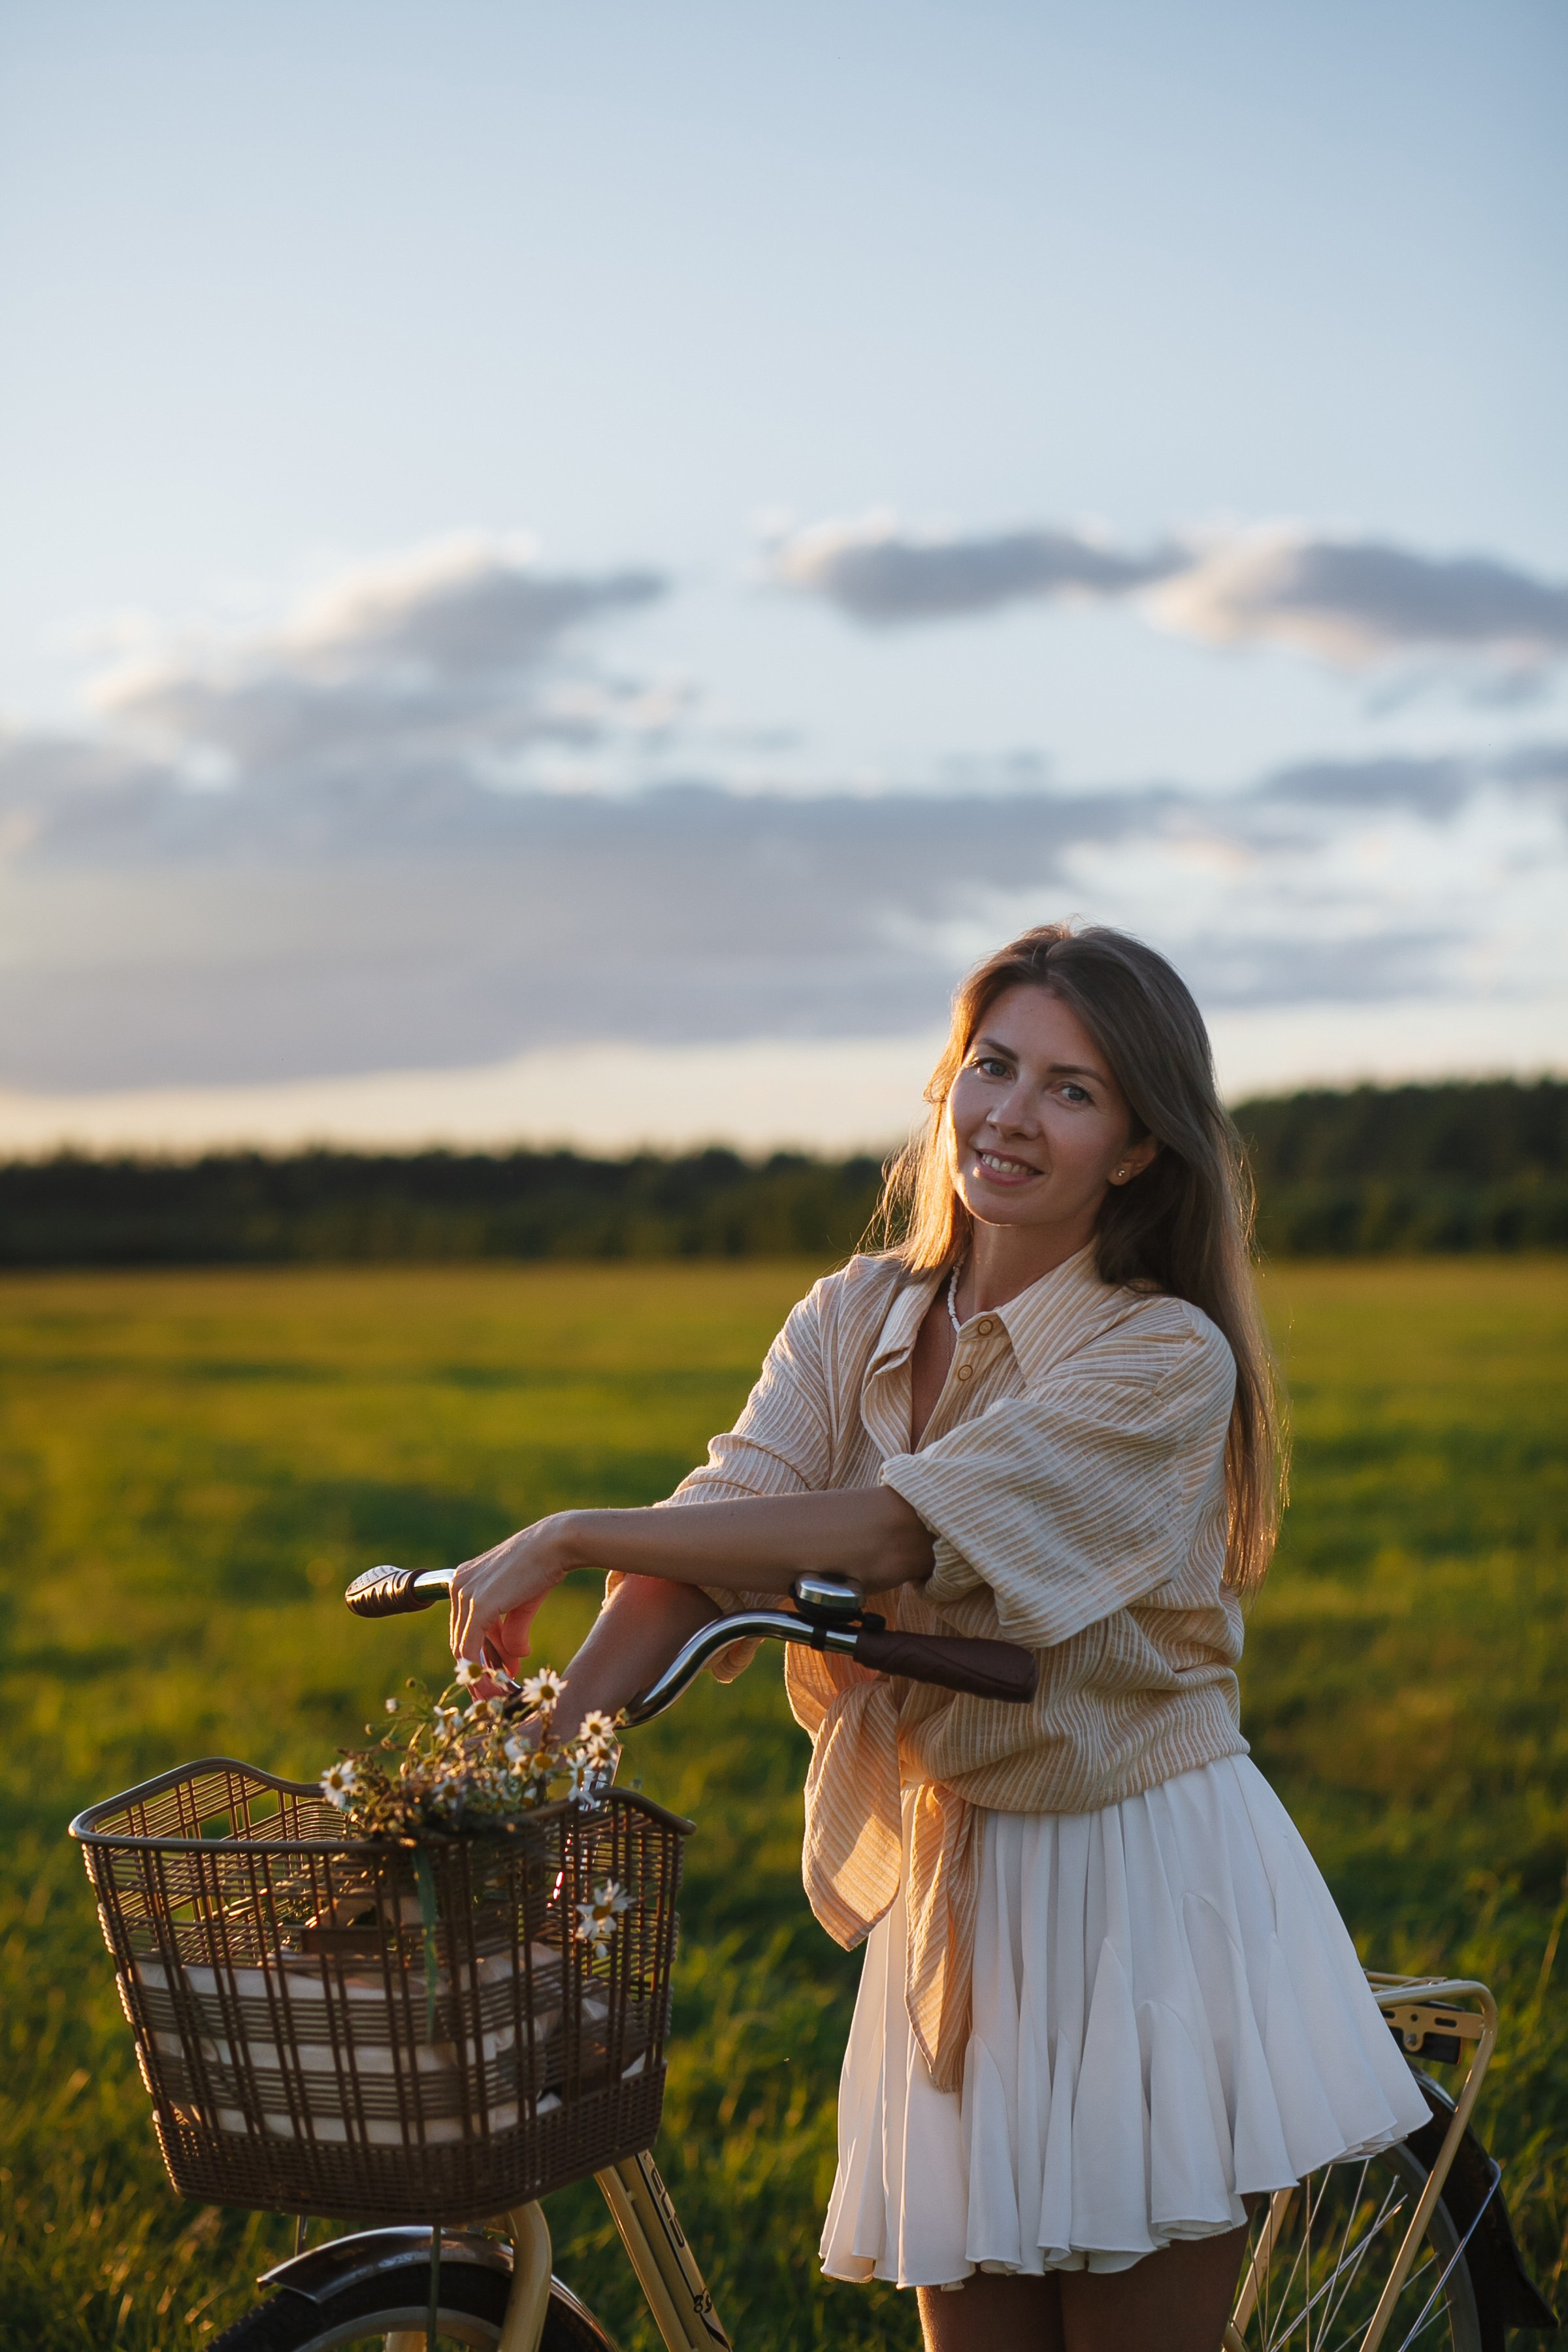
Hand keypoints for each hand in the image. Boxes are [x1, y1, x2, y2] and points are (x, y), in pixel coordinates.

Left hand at [449, 1515, 577, 1676]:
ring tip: (503, 1689)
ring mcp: (465, 1595)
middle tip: (500, 1687)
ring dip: (484, 1674)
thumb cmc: (542, 1567)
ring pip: (465, 1648)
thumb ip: (511, 1630)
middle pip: (462, 1639)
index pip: (465, 1626)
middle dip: (483, 1667)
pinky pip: (471, 1649)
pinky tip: (499, 1683)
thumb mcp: (521, 1603)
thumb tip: (516, 1658)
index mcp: (464, 1579)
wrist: (556, 1545)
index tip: (497, 1673)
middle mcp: (458, 1585)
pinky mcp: (477, 1606)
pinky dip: (482, 1671)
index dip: (480, 1654)